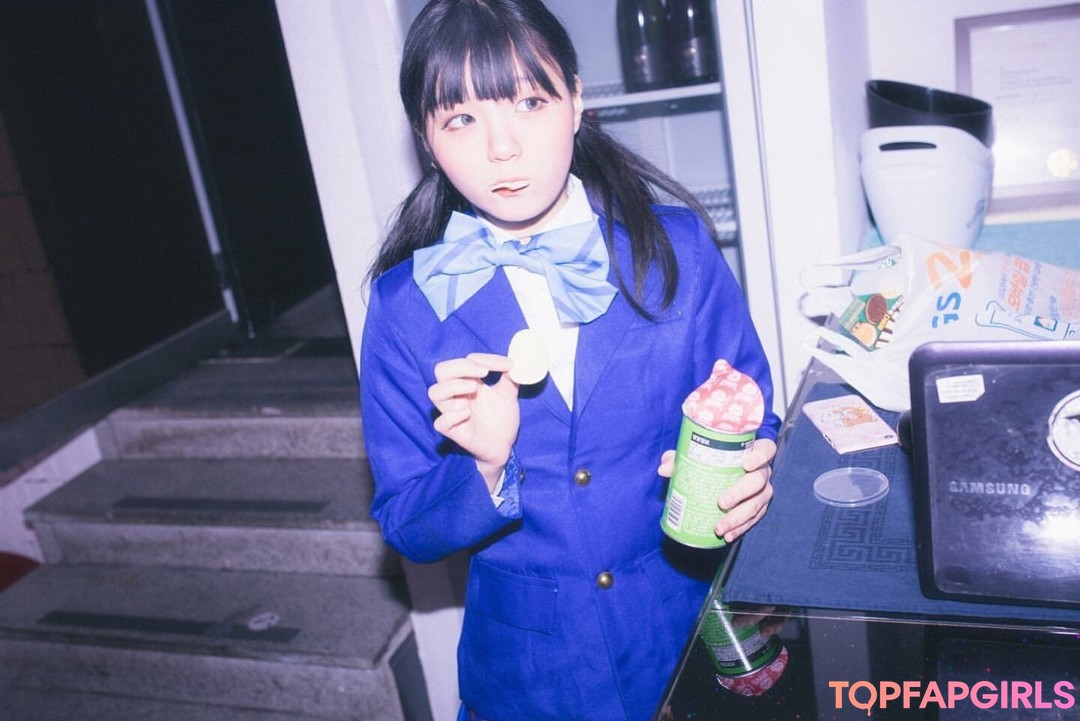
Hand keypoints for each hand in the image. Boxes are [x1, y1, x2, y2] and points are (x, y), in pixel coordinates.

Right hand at [429, 353, 519, 490]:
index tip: (507, 365)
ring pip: (434, 392)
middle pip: (441, 370)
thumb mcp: (509, 395)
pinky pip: (441, 422)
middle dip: (461, 367)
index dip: (483, 359)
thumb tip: (514, 362)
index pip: (464, 361)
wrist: (504, 445)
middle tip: (484, 372)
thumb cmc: (501, 418)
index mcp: (467, 381)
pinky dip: (452, 415)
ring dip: (453, 386)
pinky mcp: (453, 431)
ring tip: (475, 388)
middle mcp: (456, 394)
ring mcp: (452, 412)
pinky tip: (468, 414)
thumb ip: (510, 378)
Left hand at [657, 437, 776, 542]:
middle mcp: (762, 472)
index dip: (760, 456)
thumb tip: (663, 468)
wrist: (718, 477)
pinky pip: (753, 520)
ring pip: (757, 504)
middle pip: (759, 481)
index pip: (766, 449)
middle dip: (741, 493)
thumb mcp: (695, 456)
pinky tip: (727, 536)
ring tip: (720, 527)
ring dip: (739, 518)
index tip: (745, 464)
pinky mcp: (759, 509)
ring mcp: (763, 492)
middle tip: (721, 502)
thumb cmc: (709, 460)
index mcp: (753, 452)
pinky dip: (740, 528)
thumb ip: (680, 458)